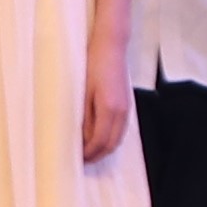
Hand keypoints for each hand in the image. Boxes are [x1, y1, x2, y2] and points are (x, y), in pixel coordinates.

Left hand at [82, 45, 133, 166]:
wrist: (111, 47)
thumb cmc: (94, 65)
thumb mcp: (84, 92)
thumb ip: (85, 117)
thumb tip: (84, 138)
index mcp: (109, 109)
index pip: (99, 141)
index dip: (89, 153)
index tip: (78, 157)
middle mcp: (121, 112)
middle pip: (111, 144)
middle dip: (98, 155)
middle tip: (83, 159)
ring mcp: (127, 109)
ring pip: (118, 139)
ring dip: (105, 148)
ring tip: (90, 151)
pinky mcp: (128, 105)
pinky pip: (121, 129)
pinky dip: (112, 138)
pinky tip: (101, 137)